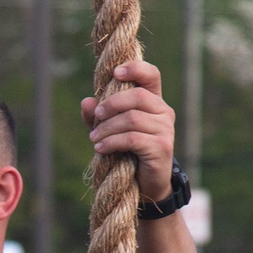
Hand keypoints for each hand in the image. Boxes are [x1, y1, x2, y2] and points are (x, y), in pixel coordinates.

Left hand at [81, 60, 175, 201]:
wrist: (146, 184)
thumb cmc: (128, 153)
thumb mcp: (111, 131)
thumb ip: (99, 116)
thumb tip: (86, 102)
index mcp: (154, 102)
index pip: (151, 76)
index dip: (135, 69)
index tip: (115, 73)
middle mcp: (164, 112)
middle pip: (137, 96)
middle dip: (111, 104)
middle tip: (96, 117)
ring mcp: (165, 129)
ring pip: (132, 119)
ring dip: (107, 128)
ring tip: (93, 139)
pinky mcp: (161, 147)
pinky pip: (132, 139)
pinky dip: (112, 142)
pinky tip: (100, 148)